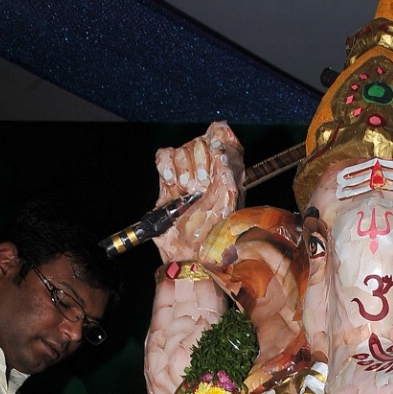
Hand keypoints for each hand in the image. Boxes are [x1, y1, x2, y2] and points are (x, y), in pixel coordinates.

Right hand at [153, 121, 243, 261]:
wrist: (186, 254)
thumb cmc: (211, 238)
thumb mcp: (226, 211)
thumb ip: (227, 181)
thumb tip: (221, 154)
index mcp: (227, 175)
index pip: (225, 140)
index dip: (220, 141)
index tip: (218, 153)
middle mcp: (208, 171)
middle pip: (202, 142)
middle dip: (201, 162)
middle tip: (199, 185)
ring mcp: (187, 173)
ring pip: (183, 148)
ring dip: (184, 167)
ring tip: (186, 189)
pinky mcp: (168, 178)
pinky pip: (165, 155)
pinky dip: (167, 166)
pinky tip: (171, 183)